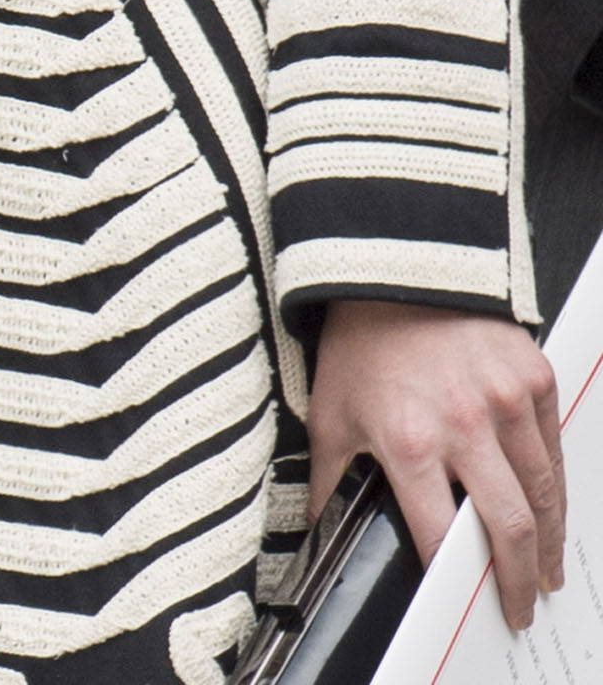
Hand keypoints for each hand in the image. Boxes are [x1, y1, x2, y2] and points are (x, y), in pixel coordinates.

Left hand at [309, 300, 562, 631]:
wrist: (391, 267)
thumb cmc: (359, 342)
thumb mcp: (329, 412)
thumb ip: (328, 480)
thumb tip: (315, 530)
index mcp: (407, 439)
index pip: (438, 534)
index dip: (452, 580)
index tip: (462, 605)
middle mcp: (462, 423)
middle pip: (508, 528)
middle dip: (519, 581)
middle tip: (521, 607)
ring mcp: (505, 399)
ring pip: (544, 495)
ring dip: (549, 543)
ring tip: (546, 570)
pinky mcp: (533, 375)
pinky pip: (556, 448)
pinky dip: (558, 487)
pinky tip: (552, 510)